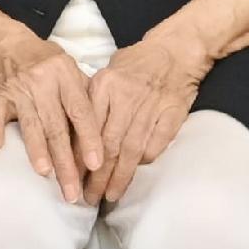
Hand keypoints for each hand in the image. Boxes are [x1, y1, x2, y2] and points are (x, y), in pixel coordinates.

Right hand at [0, 27, 104, 204]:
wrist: (8, 44)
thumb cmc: (47, 61)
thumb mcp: (71, 68)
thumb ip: (86, 95)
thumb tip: (106, 131)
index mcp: (65, 74)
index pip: (80, 111)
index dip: (89, 139)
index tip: (97, 165)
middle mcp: (43, 81)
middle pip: (56, 127)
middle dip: (65, 162)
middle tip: (73, 190)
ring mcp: (19, 88)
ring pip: (30, 124)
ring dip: (37, 150)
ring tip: (45, 174)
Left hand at [82, 33, 209, 203]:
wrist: (175, 50)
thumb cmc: (135, 65)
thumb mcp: (106, 75)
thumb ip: (92, 104)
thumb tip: (74, 141)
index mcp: (104, 85)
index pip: (88, 128)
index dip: (79, 157)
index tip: (72, 178)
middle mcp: (126, 96)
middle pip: (109, 144)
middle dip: (97, 176)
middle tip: (89, 197)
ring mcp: (150, 106)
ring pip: (131, 150)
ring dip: (120, 177)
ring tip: (110, 196)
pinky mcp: (172, 113)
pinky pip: (155, 144)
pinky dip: (145, 161)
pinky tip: (135, 173)